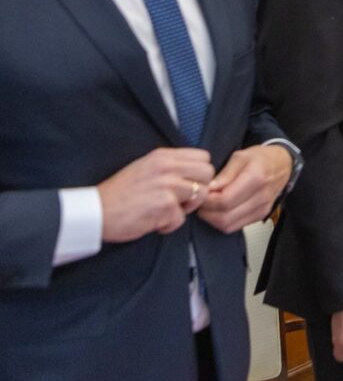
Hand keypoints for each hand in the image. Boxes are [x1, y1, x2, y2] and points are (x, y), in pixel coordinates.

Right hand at [98, 148, 214, 242]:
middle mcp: (167, 167)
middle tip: (180, 200)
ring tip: (164, 210)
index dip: (199, 173)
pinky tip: (151, 221)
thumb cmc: (120, 194)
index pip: (203, 156)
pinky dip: (168, 225)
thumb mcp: (145, 168)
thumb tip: (196, 173)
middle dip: (199, 189)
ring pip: (200, 195)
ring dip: (185, 208)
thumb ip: (171, 167)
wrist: (95, 212)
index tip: (188, 184)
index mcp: (163, 156)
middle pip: (208, 174)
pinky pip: (182, 219)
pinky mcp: (165, 205)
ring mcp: (167, 185)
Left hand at [197, 144, 291, 232]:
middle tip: (199, 201)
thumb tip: (209, 188)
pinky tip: (218, 210)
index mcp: (256, 178)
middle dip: (206, 212)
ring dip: (212, 219)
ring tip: (207, 206)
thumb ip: (224, 174)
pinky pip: (235, 226)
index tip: (200, 193)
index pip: (225, 200)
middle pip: (225, 216)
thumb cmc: (261, 158)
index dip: (207, 200)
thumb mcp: (240, 156)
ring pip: (228, 225)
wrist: (283, 164)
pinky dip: (222, 221)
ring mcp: (262, 208)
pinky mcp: (260, 215)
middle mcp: (261, 196)